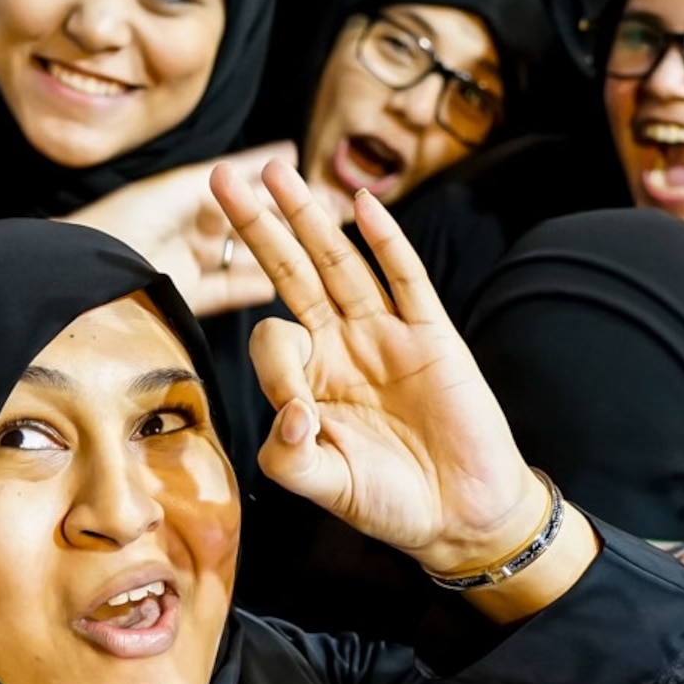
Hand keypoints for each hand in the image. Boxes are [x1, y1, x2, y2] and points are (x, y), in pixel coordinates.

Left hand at [67, 142, 294, 317]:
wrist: (76, 274)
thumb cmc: (115, 224)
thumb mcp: (173, 193)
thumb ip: (222, 183)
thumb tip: (273, 165)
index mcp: (181, 195)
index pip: (233, 178)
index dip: (263, 169)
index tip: (294, 157)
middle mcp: (187, 227)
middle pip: (244, 217)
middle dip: (280, 211)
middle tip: (320, 206)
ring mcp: (187, 262)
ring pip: (241, 254)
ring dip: (274, 249)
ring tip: (311, 243)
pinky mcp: (184, 297)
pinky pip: (226, 290)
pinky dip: (250, 287)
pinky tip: (276, 283)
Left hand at [214, 158, 598, 620]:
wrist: (462, 513)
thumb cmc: (391, 501)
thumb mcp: (326, 487)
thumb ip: (290, 460)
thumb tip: (289, 415)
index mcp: (309, 378)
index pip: (273, 339)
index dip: (276, 366)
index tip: (301, 416)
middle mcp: (342, 345)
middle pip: (290, 271)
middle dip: (256, 226)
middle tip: (221, 178)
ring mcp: (386, 334)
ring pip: (339, 262)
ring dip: (308, 216)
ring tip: (276, 170)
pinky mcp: (432, 335)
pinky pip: (406, 280)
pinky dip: (386, 242)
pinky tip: (363, 206)